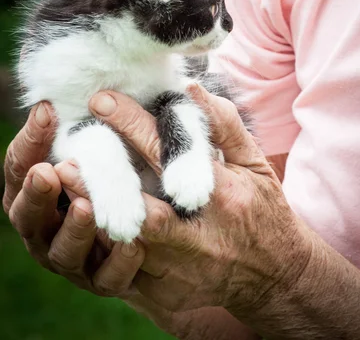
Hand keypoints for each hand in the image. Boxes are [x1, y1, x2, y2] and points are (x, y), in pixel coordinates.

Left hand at [2, 100, 256, 338]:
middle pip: (143, 211)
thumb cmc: (263, 209)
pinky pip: (126, 272)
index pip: (170, 154)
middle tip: (66, 157)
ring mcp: (184, 269)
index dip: (132, 124)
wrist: (275, 275)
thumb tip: (191, 88)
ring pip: (127, 246)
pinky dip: (102, 246)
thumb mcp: (254, 163)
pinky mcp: (169, 293)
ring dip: (94, 216)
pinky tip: (81, 223)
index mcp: (223, 195)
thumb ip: (224, 125)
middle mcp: (201, 235)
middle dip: (102, 185)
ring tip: (64, 185)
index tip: (101, 100)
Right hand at [3, 103, 144, 297]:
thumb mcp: (108, 149)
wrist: (165, 238)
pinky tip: (133, 243)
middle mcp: (46, 228)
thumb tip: (81, 90)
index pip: (22, 167)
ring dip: (73, 229)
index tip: (47, 112)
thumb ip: (90, 129)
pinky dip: (118, 261)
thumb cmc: (124, 175)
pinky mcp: (104, 281)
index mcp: (39, 193)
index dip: (30, 142)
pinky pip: (107, 277)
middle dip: (36, 194)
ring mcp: (72, 258)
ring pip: (61, 252)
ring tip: (87, 206)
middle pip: (26, 215)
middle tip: (48, 172)